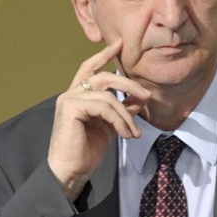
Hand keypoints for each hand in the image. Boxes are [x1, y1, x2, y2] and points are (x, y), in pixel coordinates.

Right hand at [47, 40, 150, 200]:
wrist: (71, 172)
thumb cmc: (86, 152)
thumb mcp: (110, 127)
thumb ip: (120, 111)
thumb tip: (138, 100)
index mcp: (78, 96)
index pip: (90, 67)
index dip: (104, 54)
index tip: (119, 44)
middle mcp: (71, 94)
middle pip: (104, 76)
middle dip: (128, 84)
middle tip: (147, 95)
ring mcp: (68, 99)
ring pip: (108, 95)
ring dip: (126, 114)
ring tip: (134, 132)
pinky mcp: (70, 108)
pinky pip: (104, 107)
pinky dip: (119, 120)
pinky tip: (124, 134)